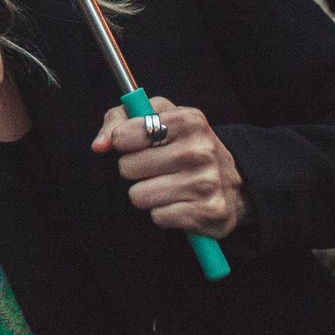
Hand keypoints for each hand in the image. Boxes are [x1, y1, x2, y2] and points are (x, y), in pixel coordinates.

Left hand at [91, 96, 247, 238]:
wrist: (234, 184)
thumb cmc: (184, 146)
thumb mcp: (156, 118)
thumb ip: (119, 121)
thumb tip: (99, 145)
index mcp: (188, 120)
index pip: (126, 135)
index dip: (123, 142)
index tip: (134, 144)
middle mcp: (201, 150)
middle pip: (127, 168)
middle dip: (135, 170)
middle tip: (157, 168)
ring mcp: (207, 183)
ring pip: (139, 196)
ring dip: (147, 194)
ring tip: (168, 186)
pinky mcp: (209, 213)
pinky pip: (158, 217)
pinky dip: (163, 213)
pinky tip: (180, 203)